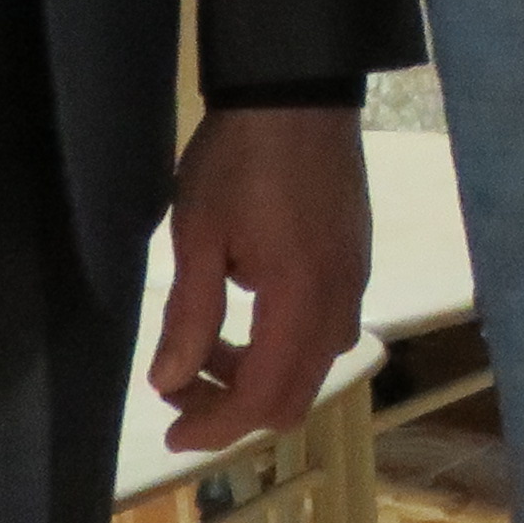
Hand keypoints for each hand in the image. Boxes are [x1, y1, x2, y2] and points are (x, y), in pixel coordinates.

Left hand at [150, 103, 374, 453]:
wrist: (296, 89)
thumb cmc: (239, 158)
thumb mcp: (198, 234)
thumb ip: (189, 316)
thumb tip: (169, 384)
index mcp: (299, 301)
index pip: (263, 396)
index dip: (216, 426)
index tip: (174, 433)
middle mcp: (339, 302)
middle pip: (296, 395)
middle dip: (236, 408)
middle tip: (183, 390)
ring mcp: (354, 280)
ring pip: (314, 365)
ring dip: (261, 376)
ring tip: (208, 347)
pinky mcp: (355, 259)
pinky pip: (327, 330)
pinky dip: (285, 346)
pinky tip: (250, 314)